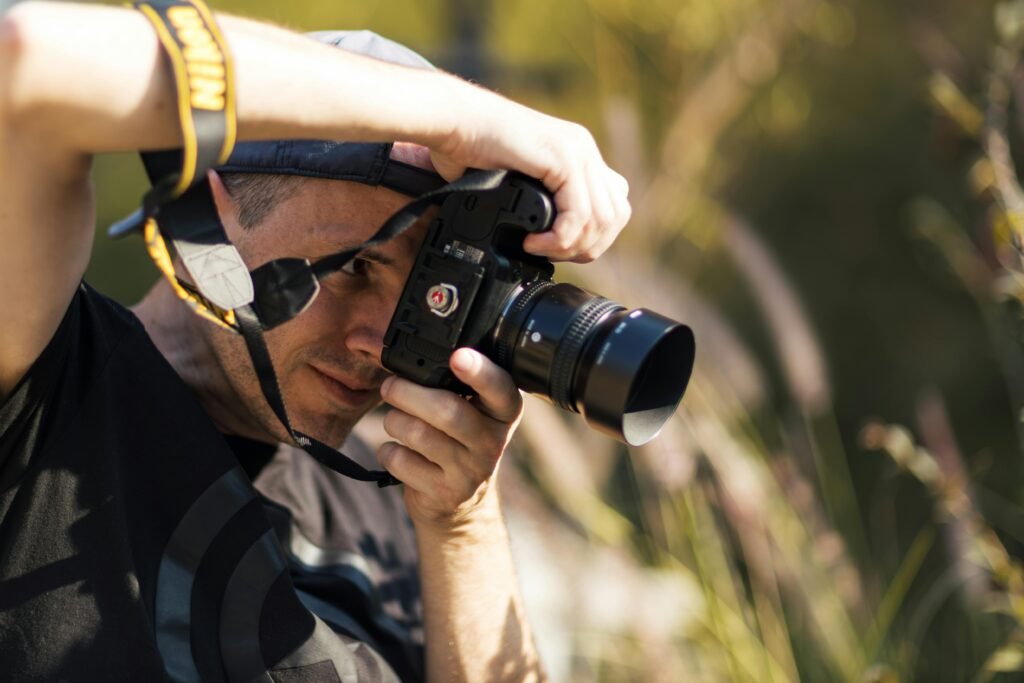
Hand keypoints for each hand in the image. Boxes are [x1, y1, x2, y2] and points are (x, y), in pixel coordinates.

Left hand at [377, 347, 523, 530]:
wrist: (459, 502)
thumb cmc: (454, 437)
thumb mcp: (459, 404)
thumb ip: (431, 373)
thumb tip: (365, 341)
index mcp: (503, 410)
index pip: (499, 388)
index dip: (480, 371)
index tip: (458, 357)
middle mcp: (493, 441)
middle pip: (447, 410)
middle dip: (407, 393)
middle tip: (390, 386)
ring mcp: (471, 471)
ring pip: (418, 434)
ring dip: (394, 421)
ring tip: (396, 421)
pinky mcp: (445, 493)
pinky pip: (401, 462)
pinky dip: (389, 451)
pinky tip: (398, 451)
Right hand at [429, 93, 630, 263]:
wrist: (453, 122)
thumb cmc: (471, 150)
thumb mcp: (520, 181)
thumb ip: (543, 201)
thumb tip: (549, 236)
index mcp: (580, 154)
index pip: (615, 206)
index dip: (593, 237)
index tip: (559, 248)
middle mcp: (584, 150)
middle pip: (616, 216)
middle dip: (586, 247)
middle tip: (550, 253)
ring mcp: (577, 151)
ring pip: (601, 220)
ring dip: (570, 246)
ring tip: (539, 248)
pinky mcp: (561, 158)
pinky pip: (578, 214)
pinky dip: (558, 239)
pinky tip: (532, 241)